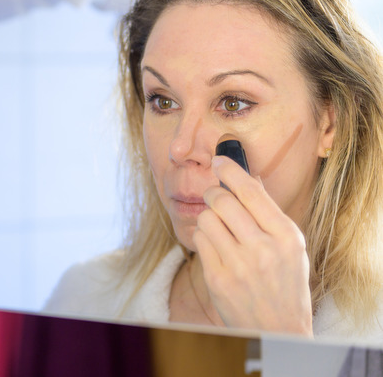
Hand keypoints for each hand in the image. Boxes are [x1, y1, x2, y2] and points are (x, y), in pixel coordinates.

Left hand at [193, 155, 312, 335]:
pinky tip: (216, 246)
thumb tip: (249, 177)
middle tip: (215, 195)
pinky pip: (199, 240)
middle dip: (214, 193)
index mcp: (286, 236)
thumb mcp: (291, 247)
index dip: (231, 170)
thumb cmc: (285, 283)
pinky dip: (204, 237)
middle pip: (223, 201)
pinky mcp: (217, 278)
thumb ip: (269, 213)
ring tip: (221, 229)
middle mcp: (262, 248)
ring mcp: (237, 265)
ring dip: (209, 218)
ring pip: (207, 218)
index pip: (252, 191)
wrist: (278, 328)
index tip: (219, 160)